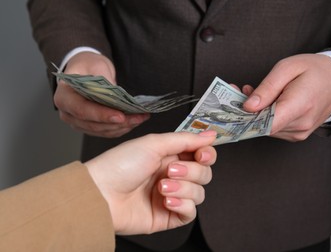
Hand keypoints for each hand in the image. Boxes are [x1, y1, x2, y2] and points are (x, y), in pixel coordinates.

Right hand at [54, 52, 149, 137]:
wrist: (85, 71)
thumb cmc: (88, 66)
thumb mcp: (96, 65)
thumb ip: (104, 79)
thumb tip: (116, 95)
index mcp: (64, 96)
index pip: (81, 110)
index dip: (101, 115)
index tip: (120, 116)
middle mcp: (67, 113)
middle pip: (93, 125)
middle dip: (117, 123)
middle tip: (137, 117)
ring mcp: (78, 123)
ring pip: (102, 131)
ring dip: (123, 127)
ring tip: (140, 117)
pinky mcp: (90, 127)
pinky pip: (106, 132)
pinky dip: (122, 128)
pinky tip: (135, 120)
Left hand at [84, 131, 216, 234]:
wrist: (100, 195)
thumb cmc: (119, 166)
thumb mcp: (153, 144)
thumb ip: (185, 140)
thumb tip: (210, 134)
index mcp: (170, 156)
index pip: (201, 155)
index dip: (207, 155)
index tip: (202, 155)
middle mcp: (173, 175)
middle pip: (204, 174)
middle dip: (191, 172)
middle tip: (170, 171)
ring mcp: (171, 196)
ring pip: (199, 193)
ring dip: (183, 189)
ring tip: (161, 187)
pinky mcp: (168, 216)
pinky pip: (190, 213)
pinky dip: (183, 205)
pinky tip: (166, 201)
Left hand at [243, 54, 330, 141]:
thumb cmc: (314, 70)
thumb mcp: (288, 68)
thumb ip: (267, 88)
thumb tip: (248, 106)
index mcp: (300, 106)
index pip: (266, 124)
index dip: (245, 117)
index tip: (231, 106)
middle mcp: (300, 125)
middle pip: (262, 125)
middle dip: (246, 110)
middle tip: (236, 90)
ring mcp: (299, 132)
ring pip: (265, 128)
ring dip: (255, 112)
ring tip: (252, 91)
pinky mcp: (296, 134)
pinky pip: (273, 128)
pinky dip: (264, 116)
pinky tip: (264, 101)